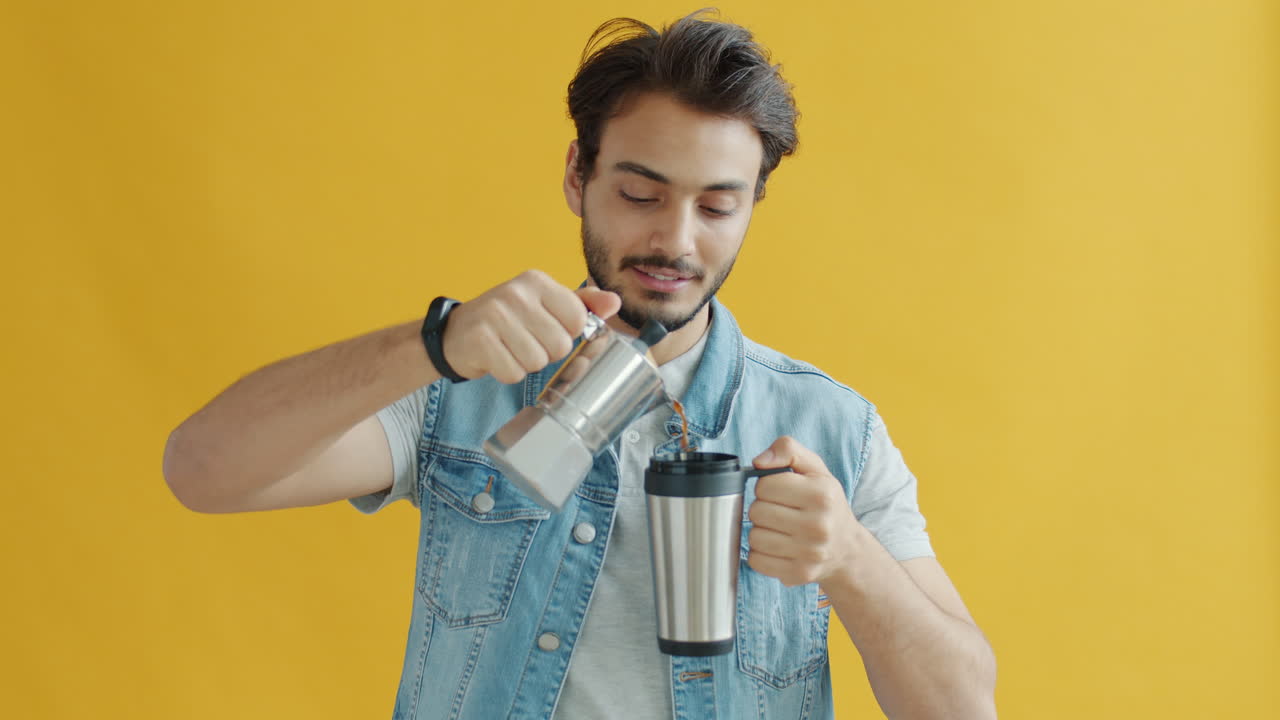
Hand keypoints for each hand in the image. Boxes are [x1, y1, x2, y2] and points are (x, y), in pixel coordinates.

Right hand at [442, 270, 620, 383]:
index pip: (577, 319)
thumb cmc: (507, 320)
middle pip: (560, 345)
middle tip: (525, 341)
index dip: (566, 333)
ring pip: (537, 362)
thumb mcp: (544, 304)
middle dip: (546, 352)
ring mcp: (496, 315)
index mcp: (537, 281)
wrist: (456, 333)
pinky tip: (496, 357)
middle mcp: (516, 293)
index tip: (546, 328)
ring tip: (510, 348)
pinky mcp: (480, 339)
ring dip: (526, 364)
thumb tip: (614, 302)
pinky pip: (513, 372)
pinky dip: (507, 372)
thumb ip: (581, 303)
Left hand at [746, 436, 863, 587]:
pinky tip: (778, 547)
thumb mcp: (815, 469)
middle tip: (780, 511)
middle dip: (763, 508)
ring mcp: (809, 553)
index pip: (765, 485)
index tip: (780, 491)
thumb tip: (759, 461)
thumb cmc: (825, 504)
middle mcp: (818, 525)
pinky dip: (761, 553)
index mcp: (822, 494)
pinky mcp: (798, 573)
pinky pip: (756, 561)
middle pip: (757, 511)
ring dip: (761, 531)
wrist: (846, 549)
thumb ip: (788, 450)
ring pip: (754, 537)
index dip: (766, 486)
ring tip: (779, 529)